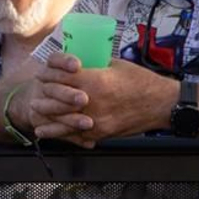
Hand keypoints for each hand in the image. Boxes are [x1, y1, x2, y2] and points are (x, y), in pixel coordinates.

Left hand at [25, 54, 173, 147]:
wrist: (162, 104)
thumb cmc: (141, 81)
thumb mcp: (115, 65)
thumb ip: (94, 66)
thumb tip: (78, 63)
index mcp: (93, 81)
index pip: (59, 77)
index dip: (47, 75)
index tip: (42, 74)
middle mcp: (90, 102)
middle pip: (55, 100)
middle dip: (43, 96)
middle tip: (36, 94)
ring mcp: (94, 120)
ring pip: (60, 121)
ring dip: (46, 117)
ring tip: (35, 114)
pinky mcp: (100, 133)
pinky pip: (75, 136)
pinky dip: (61, 133)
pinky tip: (49, 132)